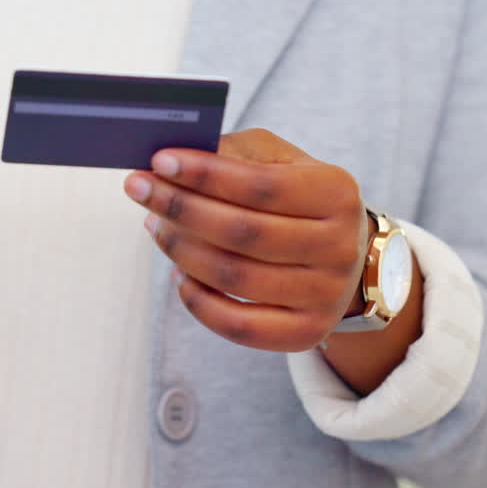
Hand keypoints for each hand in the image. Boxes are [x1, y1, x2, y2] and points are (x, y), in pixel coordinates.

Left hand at [123, 129, 368, 351]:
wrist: (345, 255)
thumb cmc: (298, 198)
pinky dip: (198, 301)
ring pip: (235, 278)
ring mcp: (325, 295)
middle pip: (244, 233)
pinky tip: (179, 273)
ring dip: (181, 250)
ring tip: (155, 225)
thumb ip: (233, 154)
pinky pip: (238, 327)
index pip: (262, 186)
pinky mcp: (306, 333)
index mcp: (336, 193)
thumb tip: (174, 162)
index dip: (206, 175)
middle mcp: (339, 247)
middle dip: (181, 209)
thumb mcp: (279, 161)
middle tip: (140, 189)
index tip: (159, 161)